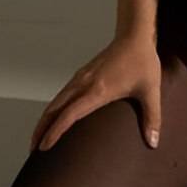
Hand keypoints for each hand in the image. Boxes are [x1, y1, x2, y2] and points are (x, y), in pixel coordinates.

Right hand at [28, 33, 162, 152]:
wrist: (134, 36)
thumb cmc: (142, 61)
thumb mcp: (150, 91)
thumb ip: (152, 118)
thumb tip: (153, 142)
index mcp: (97, 90)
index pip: (69, 114)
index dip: (55, 131)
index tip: (43, 146)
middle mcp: (84, 84)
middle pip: (53, 109)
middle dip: (41, 129)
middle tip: (34, 150)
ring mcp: (81, 78)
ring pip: (55, 101)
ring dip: (44, 119)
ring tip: (39, 138)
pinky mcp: (82, 75)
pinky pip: (62, 95)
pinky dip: (53, 109)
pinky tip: (54, 118)